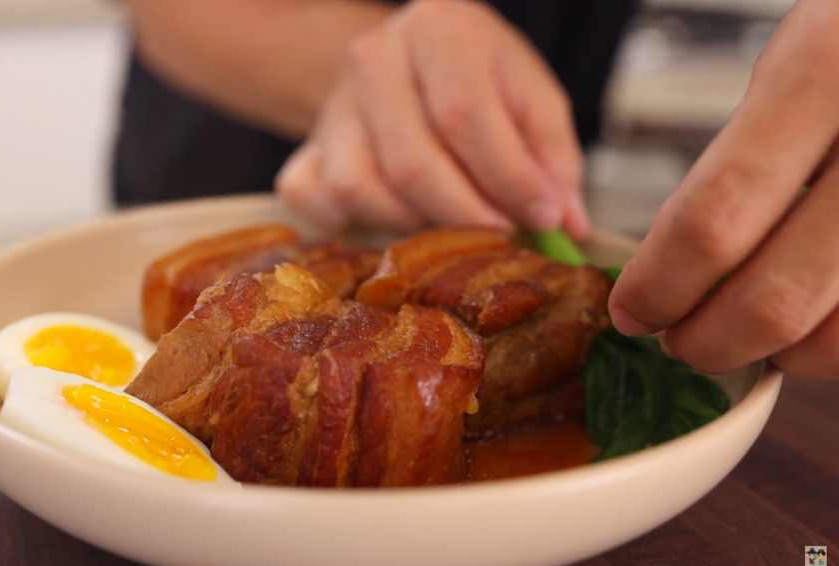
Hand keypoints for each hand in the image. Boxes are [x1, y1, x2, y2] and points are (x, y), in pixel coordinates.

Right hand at [275, 0, 588, 237]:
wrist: (408, 67)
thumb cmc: (478, 83)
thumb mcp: (531, 101)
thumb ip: (553, 160)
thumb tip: (564, 224)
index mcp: (438, 29)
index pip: (463, 115)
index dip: (506, 179)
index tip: (542, 217)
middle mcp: (374, 59)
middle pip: (411, 163)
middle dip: (464, 215)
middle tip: (501, 234)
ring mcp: (332, 107)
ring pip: (362, 190)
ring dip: (414, 224)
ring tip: (450, 220)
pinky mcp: (304, 151)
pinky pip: (317, 202)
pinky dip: (354, 225)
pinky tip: (395, 217)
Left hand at [609, 0, 838, 377]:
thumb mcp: (805, 54)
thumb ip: (745, 152)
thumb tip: (668, 258)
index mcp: (826, 75)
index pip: (714, 218)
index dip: (658, 283)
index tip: (630, 308)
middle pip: (773, 297)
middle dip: (702, 339)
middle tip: (673, 339)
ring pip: (832, 337)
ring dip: (769, 351)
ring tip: (735, 329)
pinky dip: (828, 345)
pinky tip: (808, 317)